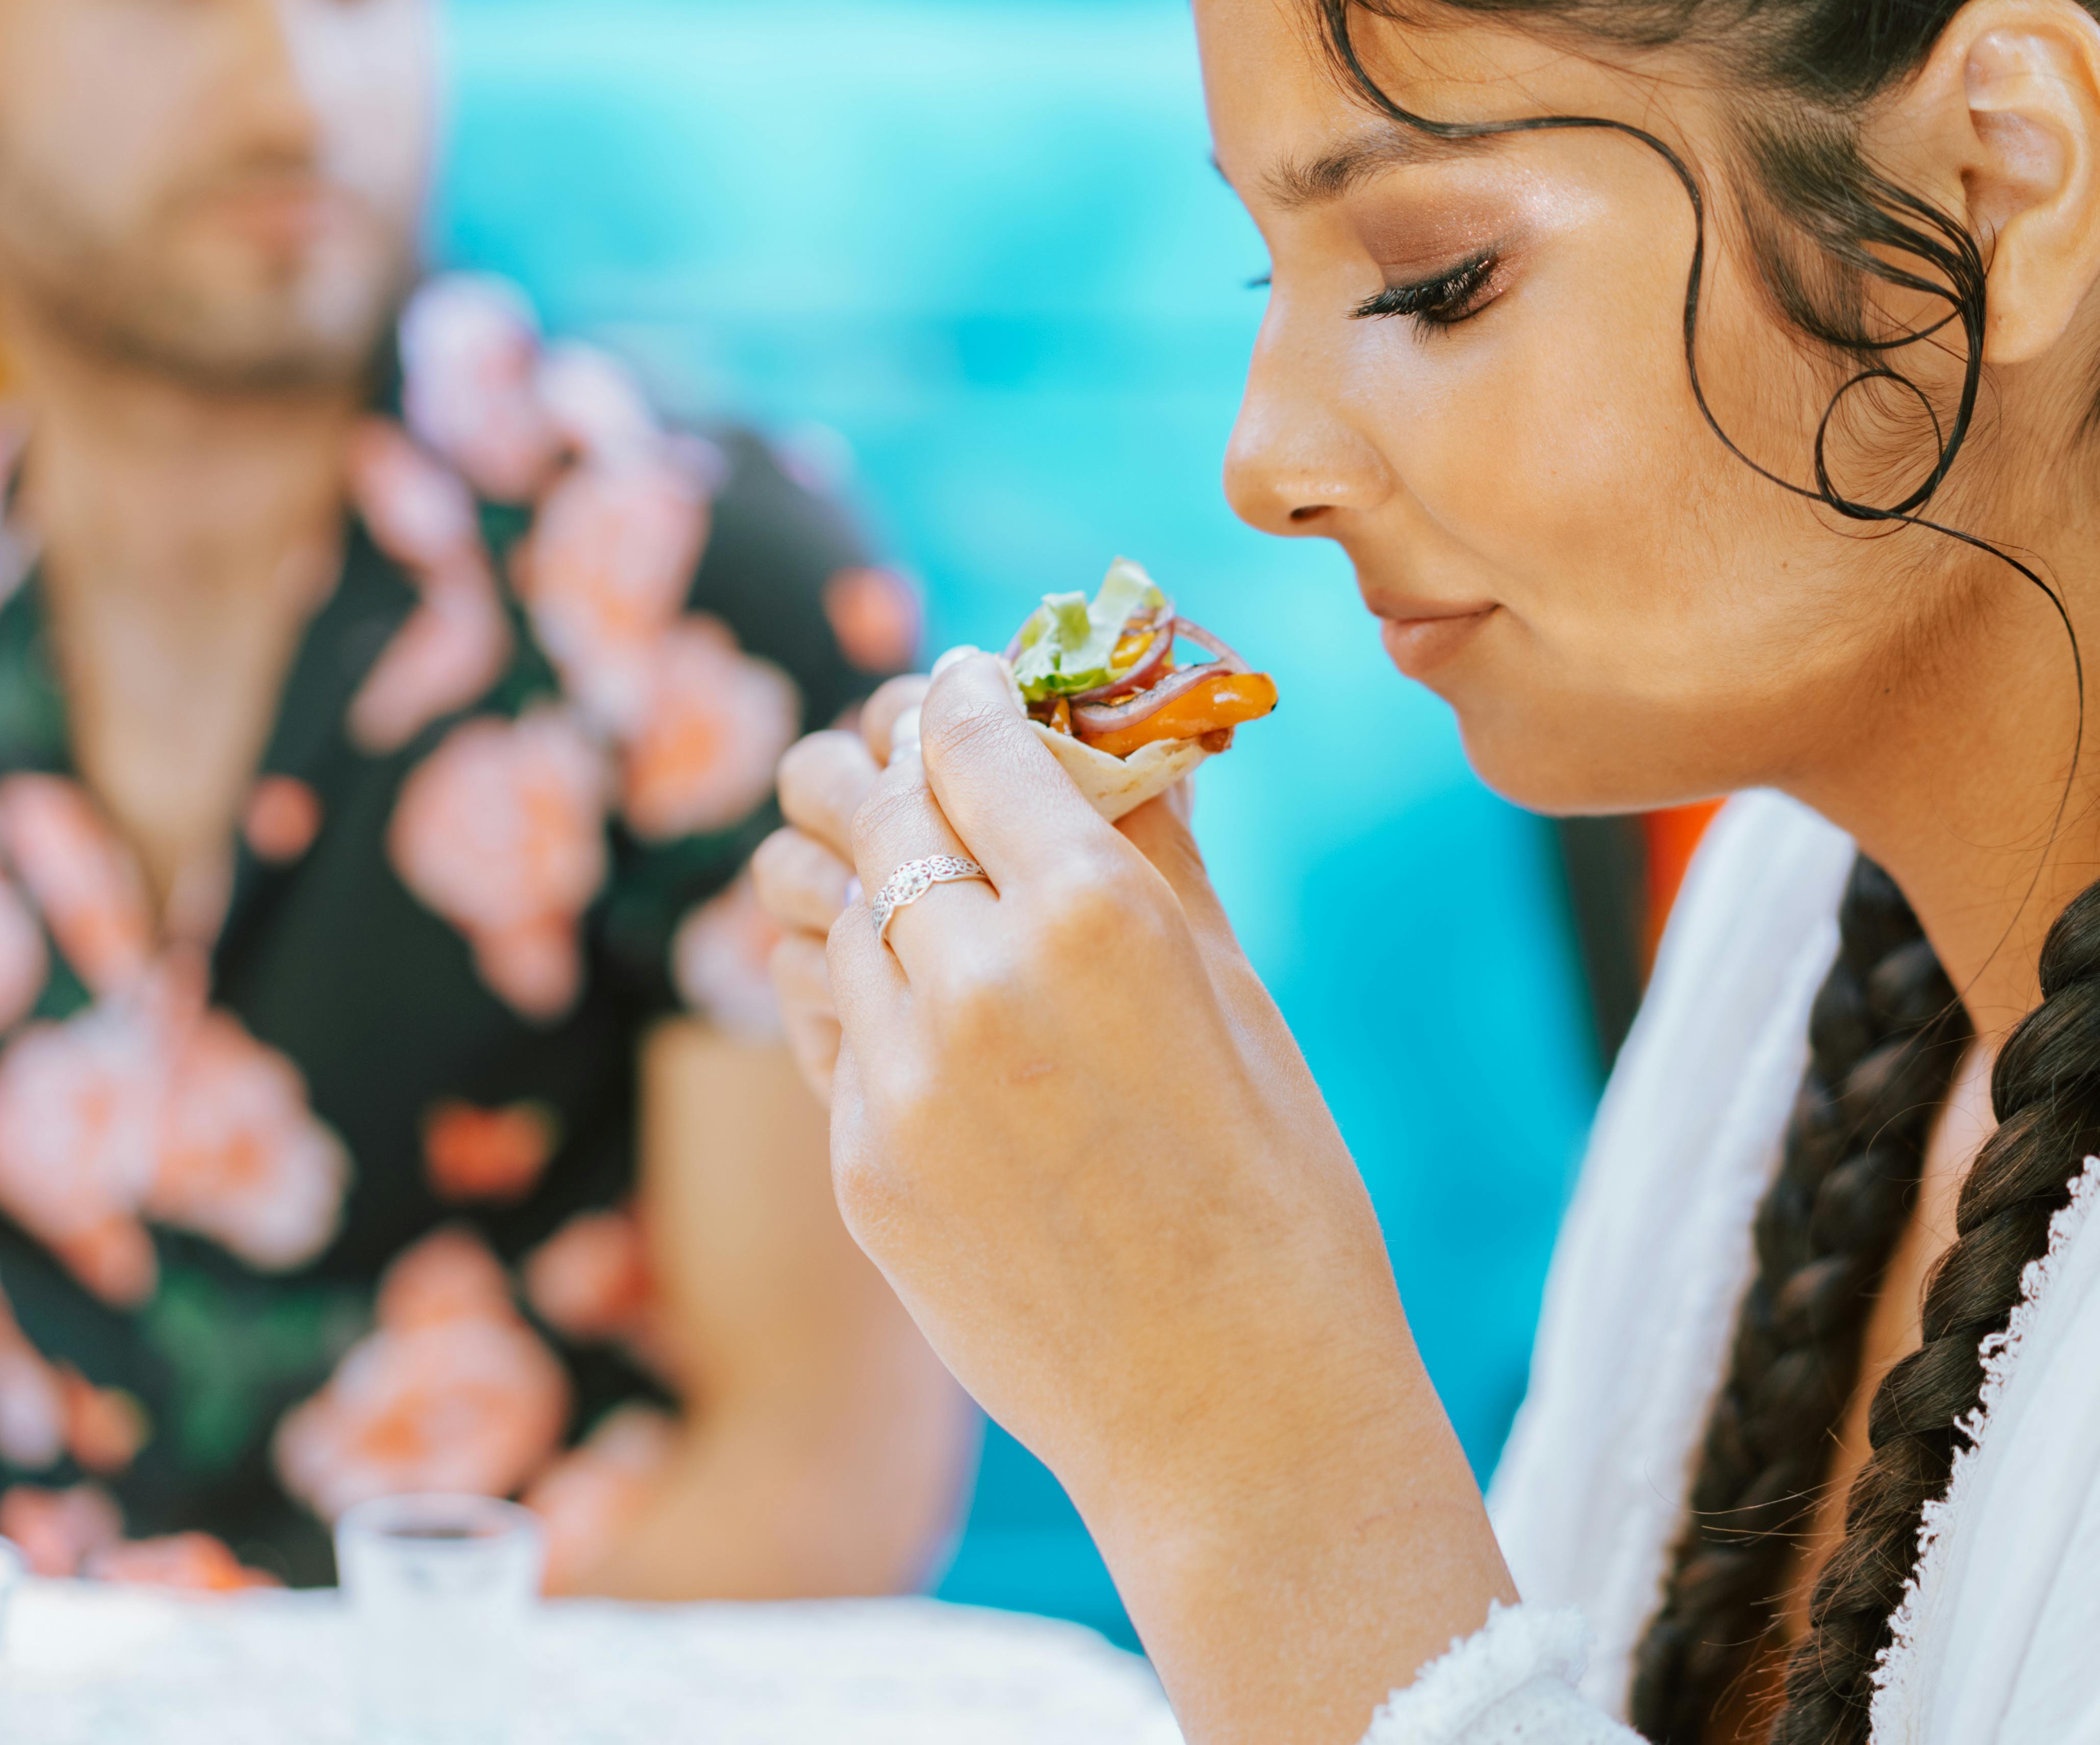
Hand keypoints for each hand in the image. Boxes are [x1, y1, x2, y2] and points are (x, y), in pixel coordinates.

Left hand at [754, 649, 1511, 1743]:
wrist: (1236, 1414)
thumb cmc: (1276, 1195)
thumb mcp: (1236, 996)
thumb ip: (1154, 851)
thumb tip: (1115, 736)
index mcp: (1096, 913)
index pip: (972, 739)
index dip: (956, 694)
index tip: (954, 685)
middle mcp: (978, 977)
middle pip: (869, 808)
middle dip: (868, 759)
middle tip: (875, 746)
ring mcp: (902, 1079)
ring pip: (825, 916)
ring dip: (843, 875)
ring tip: (860, 863)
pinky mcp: (860, 1166)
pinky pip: (823, 1032)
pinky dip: (846, 991)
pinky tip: (882, 993)